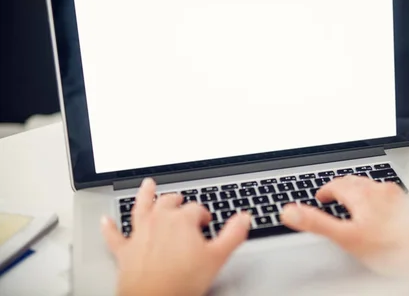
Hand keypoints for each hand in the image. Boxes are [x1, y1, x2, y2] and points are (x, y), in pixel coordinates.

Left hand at [101, 178, 250, 295]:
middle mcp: (159, 221)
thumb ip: (233, 234)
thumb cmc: (182, 281)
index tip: (207, 224)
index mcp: (181, 220)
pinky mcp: (125, 250)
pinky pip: (114, 236)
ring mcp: (140, 234)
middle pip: (169, 202)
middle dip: (178, 201)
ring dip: (144, 195)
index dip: (204, 216)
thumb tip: (244, 217)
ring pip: (141, 207)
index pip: (196, 209)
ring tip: (146, 185)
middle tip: (183, 203)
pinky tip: (105, 220)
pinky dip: (109, 227)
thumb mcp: (217, 257)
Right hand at [281, 175, 408, 274]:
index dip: (325, 190)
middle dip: (342, 187)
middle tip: (333, 197)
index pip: (336, 184)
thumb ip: (317, 223)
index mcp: (362, 194)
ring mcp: (398, 196)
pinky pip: (393, 196)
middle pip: (355, 182)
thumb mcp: (347, 238)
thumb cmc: (394, 248)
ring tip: (355, 201)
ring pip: (374, 187)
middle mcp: (381, 189)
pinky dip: (382, 199)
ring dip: (361, 191)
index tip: (320, 197)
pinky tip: (387, 208)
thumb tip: (290, 211)